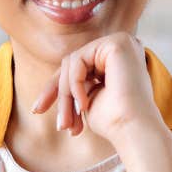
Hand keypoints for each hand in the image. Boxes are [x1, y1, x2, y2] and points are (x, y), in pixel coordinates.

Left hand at [31, 33, 160, 144]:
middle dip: (60, 94)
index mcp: (116, 60)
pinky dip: (75, 84)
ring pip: (73, 62)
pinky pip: (79, 60)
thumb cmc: (115, 122)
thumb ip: (77, 83)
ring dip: (66, 94)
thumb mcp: (88, 98)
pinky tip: (84, 105)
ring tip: (68, 122)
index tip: (38, 109)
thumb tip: (56, 81)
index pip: (77, 67)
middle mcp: (121, 47)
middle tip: (59, 125)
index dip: (55, 88)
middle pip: (73, 63)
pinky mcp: (117, 43)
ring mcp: (120, 42)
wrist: (134, 130)